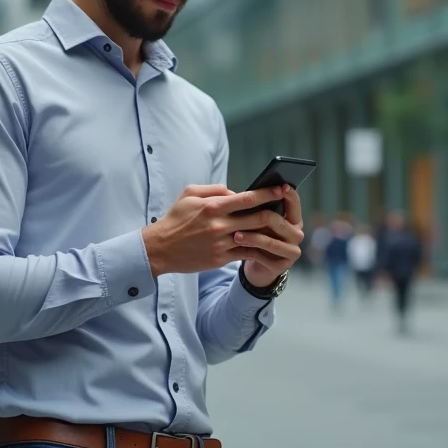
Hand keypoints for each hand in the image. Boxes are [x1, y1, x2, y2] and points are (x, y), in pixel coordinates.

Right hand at [142, 184, 292, 278]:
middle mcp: (219, 225)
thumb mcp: (189, 194)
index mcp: (213, 207)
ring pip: (254, 237)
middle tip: (287, 207)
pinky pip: (246, 253)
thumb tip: (234, 191)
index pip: (247, 198)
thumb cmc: (175, 219)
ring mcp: (221, 243)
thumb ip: (214, 189)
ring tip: (282, 227)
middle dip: (275, 211)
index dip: (267, 193)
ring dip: (270, 232)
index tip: (280, 189)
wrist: (160, 249)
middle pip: (256, 218)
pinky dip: (259, 249)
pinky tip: (269, 245)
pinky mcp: (221, 258)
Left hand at [240, 184, 304, 287]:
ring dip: (251, 237)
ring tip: (235, 235)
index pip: (295, 203)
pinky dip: (249, 250)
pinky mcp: (282, 266)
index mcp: (294, 220)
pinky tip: (238, 247)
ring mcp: (291, 251)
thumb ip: (262, 209)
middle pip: (279, 221)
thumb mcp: (262, 222)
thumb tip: (252, 192)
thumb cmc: (260, 236)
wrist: (260, 266)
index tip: (281, 186)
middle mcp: (297, 234)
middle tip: (240, 213)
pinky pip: (263, 256)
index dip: (289, 194)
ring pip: (270, 241)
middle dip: (258, 217)